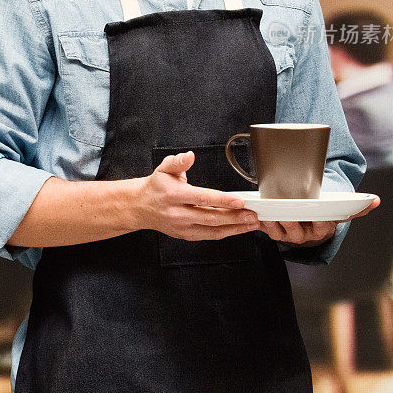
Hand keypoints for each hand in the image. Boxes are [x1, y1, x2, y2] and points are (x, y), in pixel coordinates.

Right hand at [138, 151, 257, 240]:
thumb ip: (178, 161)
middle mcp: (178, 213)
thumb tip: (190, 156)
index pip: (202, 198)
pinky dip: (225, 233)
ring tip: (251, 223)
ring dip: (234, 228)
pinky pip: (208, 236)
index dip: (222, 200)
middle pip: (210, 218)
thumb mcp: (164, 168)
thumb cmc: (156, 187)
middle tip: (252, 215)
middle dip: (234, 218)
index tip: (239, 201)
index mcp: (174, 195)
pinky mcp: (185, 235)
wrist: (140, 207)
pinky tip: (237, 229)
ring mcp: (182, 227)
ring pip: (212, 230)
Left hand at [257, 195, 380, 246]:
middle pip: (297, 230)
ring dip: (273, 224)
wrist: (309, 226)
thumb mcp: (339, 212)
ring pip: (280, 232)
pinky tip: (258, 215)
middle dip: (291, 222)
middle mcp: (306, 235)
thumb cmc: (323, 216)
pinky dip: (262, 224)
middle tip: (286, 212)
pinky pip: (268, 230)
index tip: (318, 214)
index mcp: (322, 229)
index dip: (320, 222)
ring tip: (268, 214)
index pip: (323, 226)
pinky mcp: (276, 233)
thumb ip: (357, 208)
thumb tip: (376, 201)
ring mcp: (290, 236)